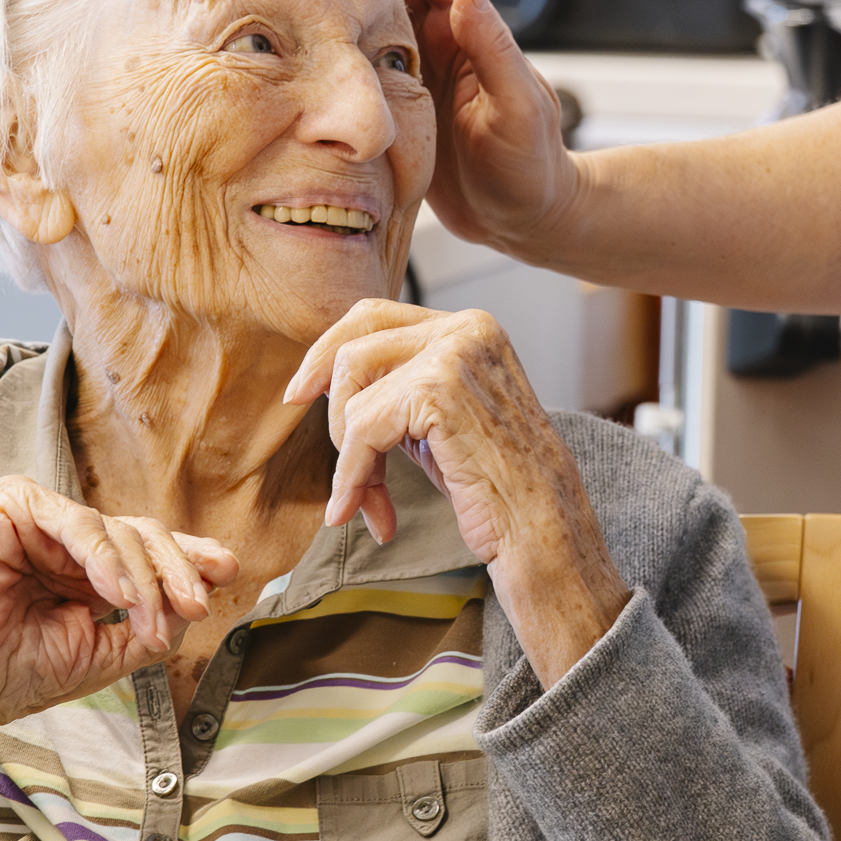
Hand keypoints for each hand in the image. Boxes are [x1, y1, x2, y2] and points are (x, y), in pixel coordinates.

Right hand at [0, 478, 230, 813]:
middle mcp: (62, 543)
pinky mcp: (14, 504)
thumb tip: (186, 616)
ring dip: (145, 578)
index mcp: (77, 577)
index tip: (229, 574)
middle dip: (180, 570)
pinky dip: (105, 558)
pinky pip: (80, 522)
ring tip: (149, 618)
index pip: (146, 557)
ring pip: (119, 532)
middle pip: (143, 537)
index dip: (189, 562)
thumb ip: (139, 634)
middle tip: (201, 603)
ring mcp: (38, 520)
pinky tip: (117, 592)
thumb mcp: (89, 659)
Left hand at [285, 301, 630, 684]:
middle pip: (353, 346)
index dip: (327, 352)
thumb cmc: (494, 483)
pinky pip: (362, 429)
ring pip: (353, 392)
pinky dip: (354, 476)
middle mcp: (466, 327)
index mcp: (471, 327)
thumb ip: (399, 387)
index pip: (374, 315)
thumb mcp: (441, 417)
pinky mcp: (437, 388)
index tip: (300, 393)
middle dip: (332, 410)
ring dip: (348, 455)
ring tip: (366, 501)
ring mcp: (454, 352)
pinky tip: (367, 513)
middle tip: (342, 472)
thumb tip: (326, 378)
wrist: (541, 525)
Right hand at [354, 0, 582, 253]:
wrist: (529, 222)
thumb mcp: (519, 110)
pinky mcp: (397, 98)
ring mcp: (416, 66)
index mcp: (472, 30)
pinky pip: (358, 52)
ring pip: (371, 5)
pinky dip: (331, 29)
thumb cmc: (533, 168)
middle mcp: (442, 37)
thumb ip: (495, 51)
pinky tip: (296, 19)